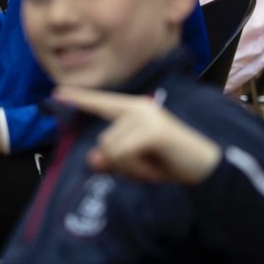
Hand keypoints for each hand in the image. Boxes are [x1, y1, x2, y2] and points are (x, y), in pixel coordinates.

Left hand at [54, 87, 221, 184]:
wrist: (207, 168)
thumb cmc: (171, 163)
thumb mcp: (137, 162)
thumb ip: (114, 158)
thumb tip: (93, 159)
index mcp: (135, 110)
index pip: (102, 102)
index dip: (80, 99)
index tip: (56, 94)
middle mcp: (139, 107)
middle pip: (103, 140)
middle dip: (120, 162)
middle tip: (147, 167)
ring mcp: (145, 116)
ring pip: (111, 149)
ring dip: (129, 168)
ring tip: (153, 165)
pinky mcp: (152, 130)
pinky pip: (123, 155)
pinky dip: (136, 170)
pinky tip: (155, 169)